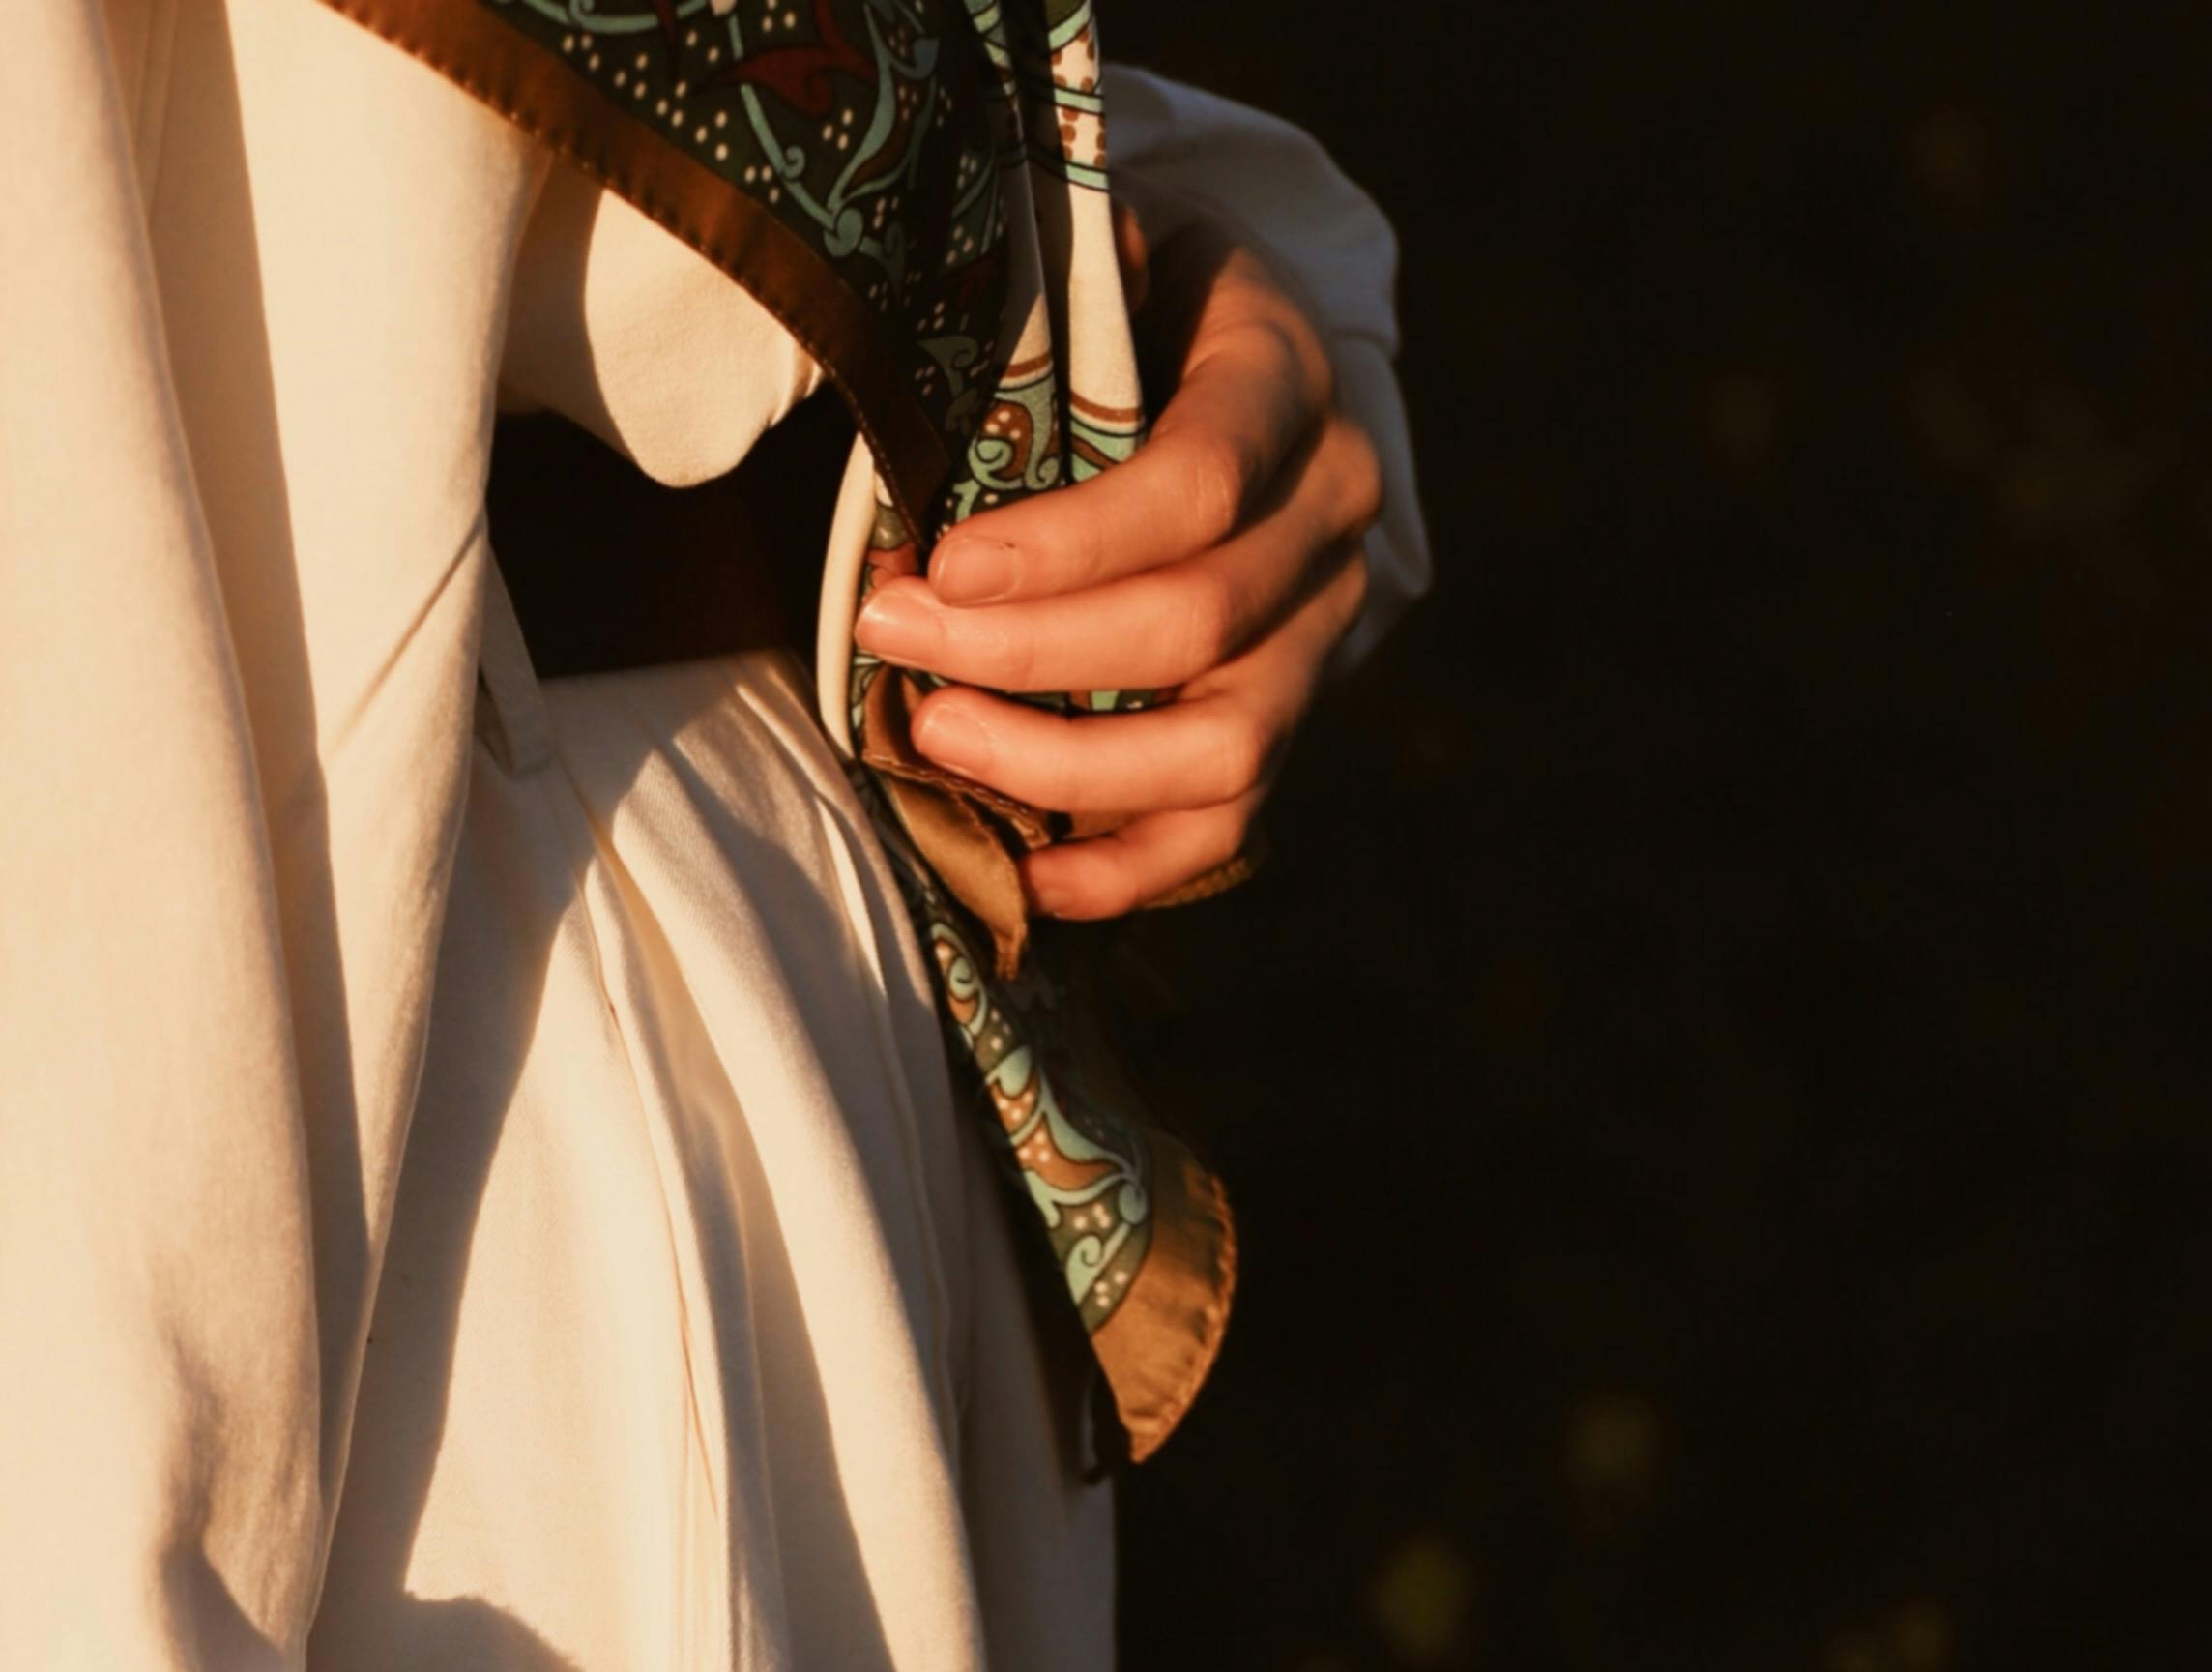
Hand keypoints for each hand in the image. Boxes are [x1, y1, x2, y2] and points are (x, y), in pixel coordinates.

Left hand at [850, 227, 1383, 921]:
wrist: (1226, 356)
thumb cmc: (1133, 301)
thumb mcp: (1101, 245)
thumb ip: (1050, 272)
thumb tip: (956, 309)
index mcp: (1285, 376)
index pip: (1201, 483)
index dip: (1068, 546)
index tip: (942, 566)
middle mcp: (1331, 510)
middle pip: (1195, 624)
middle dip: (1027, 652)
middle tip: (892, 636)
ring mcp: (1320, 630)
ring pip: (1224, 748)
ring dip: (1068, 766)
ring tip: (938, 737)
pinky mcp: (1286, 717)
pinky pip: (1227, 827)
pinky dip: (1127, 870)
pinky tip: (1029, 872)